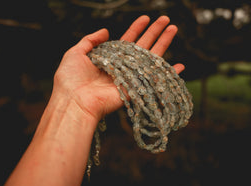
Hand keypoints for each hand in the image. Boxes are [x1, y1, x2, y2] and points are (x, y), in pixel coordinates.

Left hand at [53, 15, 184, 120]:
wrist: (74, 101)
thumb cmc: (71, 78)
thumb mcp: (76, 53)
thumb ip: (90, 40)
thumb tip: (106, 30)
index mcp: (109, 58)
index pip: (126, 40)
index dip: (136, 29)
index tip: (146, 18)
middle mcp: (121, 67)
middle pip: (142, 46)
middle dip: (154, 32)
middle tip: (166, 19)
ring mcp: (130, 78)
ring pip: (150, 58)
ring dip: (163, 44)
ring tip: (173, 28)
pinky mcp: (135, 89)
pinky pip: (154, 80)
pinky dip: (168, 74)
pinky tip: (180, 66)